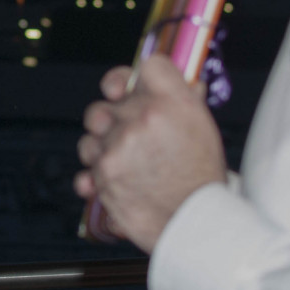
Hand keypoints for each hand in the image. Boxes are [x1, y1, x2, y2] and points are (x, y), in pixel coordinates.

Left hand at [75, 55, 227, 252]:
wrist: (195, 224)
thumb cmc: (202, 179)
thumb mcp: (203, 130)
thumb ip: (185, 102)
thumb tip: (183, 83)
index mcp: (174, 102)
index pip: (148, 66)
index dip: (134, 77)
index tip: (128, 88)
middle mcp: (142, 117)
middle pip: (109, 99)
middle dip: (115, 117)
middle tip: (130, 135)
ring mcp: (119, 145)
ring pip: (92, 133)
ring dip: (103, 145)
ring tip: (125, 163)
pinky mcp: (103, 174)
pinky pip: (86, 166)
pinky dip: (95, 175)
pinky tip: (111, 180)